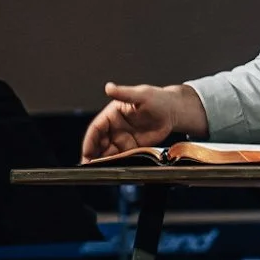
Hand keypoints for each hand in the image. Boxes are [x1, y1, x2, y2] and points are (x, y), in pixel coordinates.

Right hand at [81, 83, 206, 159]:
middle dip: (92, 155)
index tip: (86, 153)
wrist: (173, 111)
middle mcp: (115, 127)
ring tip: (99, 172)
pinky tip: (113, 170)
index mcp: (112, 114)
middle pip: (99, 143)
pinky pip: (121, 157)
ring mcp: (123, 138)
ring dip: (102, 161)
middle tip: (89, 167)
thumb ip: (124, 93)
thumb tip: (108, 87)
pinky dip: (115, 164)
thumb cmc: (157, 98)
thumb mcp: (141, 95)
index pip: (96, 128)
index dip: (89, 141)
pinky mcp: (132, 147)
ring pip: (108, 152)